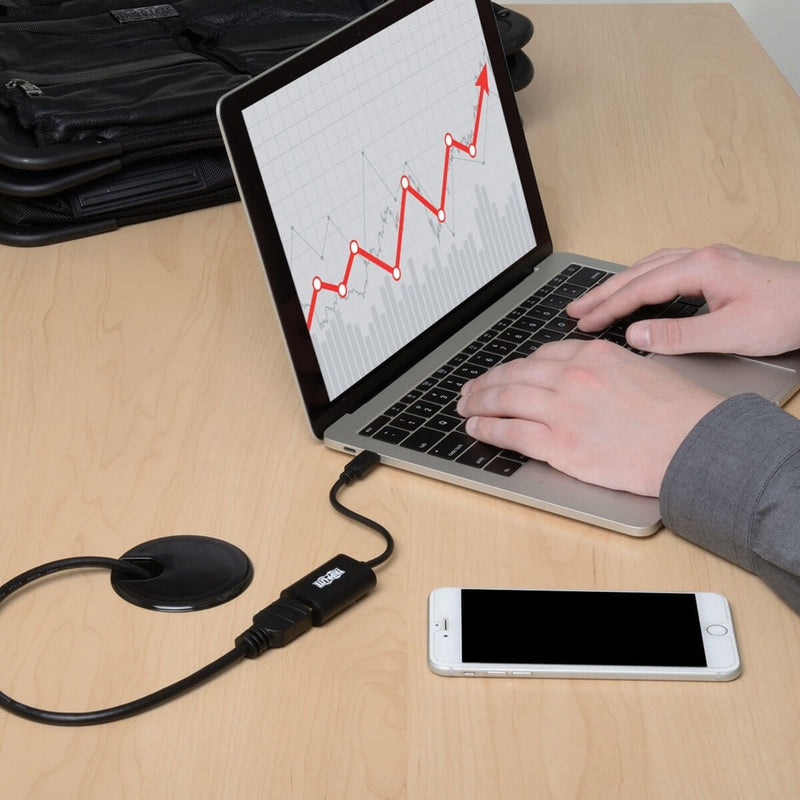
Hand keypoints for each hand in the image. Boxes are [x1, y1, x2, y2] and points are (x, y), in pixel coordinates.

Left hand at [456, 339, 722, 495]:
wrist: (696, 445)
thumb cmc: (681, 413)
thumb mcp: (643, 370)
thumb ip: (606, 369)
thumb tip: (585, 375)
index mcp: (593, 356)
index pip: (540, 356)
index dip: (515, 367)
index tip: (505, 374)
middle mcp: (573, 377)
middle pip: (515, 374)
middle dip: (486, 382)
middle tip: (470, 390)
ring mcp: (564, 410)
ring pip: (505, 399)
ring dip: (479, 402)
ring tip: (465, 406)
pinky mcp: (561, 444)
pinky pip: (511, 432)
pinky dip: (488, 428)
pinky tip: (476, 428)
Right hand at [567, 245, 799, 355]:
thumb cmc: (787, 314)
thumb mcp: (730, 333)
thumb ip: (678, 335)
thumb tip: (635, 335)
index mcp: (702, 267)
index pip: (641, 288)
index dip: (609, 307)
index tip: (585, 323)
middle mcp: (702, 257)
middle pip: (639, 272)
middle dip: (604, 292)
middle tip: (575, 310)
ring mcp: (710, 260)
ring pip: (651, 267)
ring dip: (621, 284)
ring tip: (597, 301)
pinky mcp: (718, 268)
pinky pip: (666, 269)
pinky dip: (642, 281)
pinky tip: (637, 291)